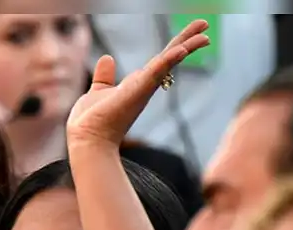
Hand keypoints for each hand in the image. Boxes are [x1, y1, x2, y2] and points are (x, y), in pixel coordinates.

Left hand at [66, 19, 209, 147]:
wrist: (87, 140)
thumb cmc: (91, 122)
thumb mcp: (98, 91)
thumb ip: (105, 76)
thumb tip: (107, 58)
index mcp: (137, 84)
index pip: (160, 60)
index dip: (174, 47)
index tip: (188, 38)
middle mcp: (144, 86)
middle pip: (170, 57)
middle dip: (187, 40)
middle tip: (205, 25)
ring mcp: (143, 88)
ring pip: (168, 61)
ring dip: (187, 46)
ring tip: (205, 34)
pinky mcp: (138, 91)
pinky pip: (156, 72)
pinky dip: (168, 60)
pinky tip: (181, 49)